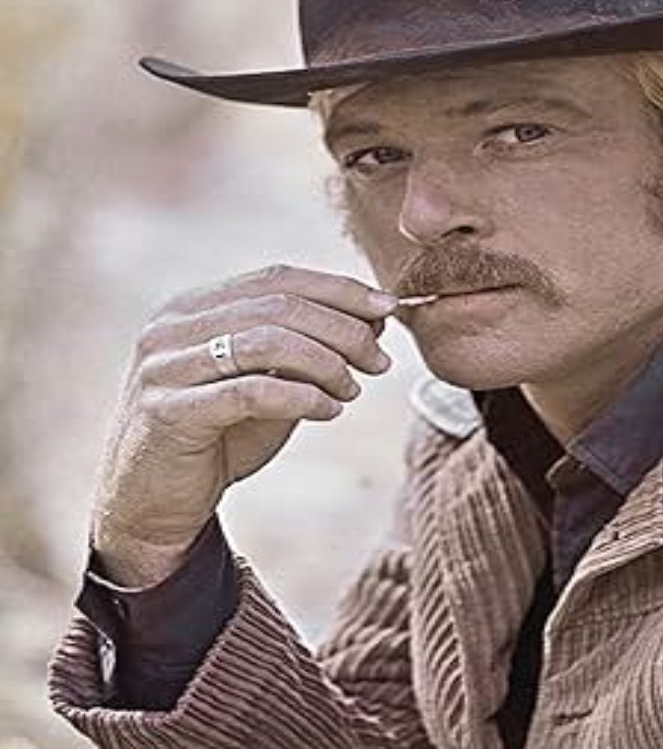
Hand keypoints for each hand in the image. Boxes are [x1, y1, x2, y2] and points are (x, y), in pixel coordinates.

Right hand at [91, 264, 397, 585]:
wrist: (154, 505)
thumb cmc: (219, 437)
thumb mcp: (269, 381)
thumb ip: (308, 347)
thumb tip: (376, 317)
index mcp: (194, 307)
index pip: (278, 278)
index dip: (338, 289)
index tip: (387, 308)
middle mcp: (172, 327)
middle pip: (278, 305)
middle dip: (343, 329)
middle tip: (379, 360)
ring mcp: (164, 366)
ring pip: (266, 341)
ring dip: (326, 363)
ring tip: (353, 389)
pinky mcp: (167, 411)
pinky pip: (250, 391)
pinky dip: (301, 397)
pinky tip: (328, 410)